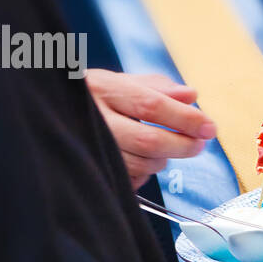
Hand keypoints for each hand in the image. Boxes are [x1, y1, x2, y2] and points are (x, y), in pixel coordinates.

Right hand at [86, 69, 215, 189]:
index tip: (209, 127)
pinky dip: (143, 173)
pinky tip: (143, 160)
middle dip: (182, 145)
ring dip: (163, 160)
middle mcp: (93, 118)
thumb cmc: (96, 97)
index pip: (152, 105)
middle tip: (199, 144)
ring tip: (168, 149)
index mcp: (103, 88)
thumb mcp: (122, 81)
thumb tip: (191, 95)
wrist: (52, 113)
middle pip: (148, 140)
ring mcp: (88, 147)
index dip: (185, 119)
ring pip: (139, 164)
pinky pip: (128, 180)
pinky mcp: (90, 171)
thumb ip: (157, 88)